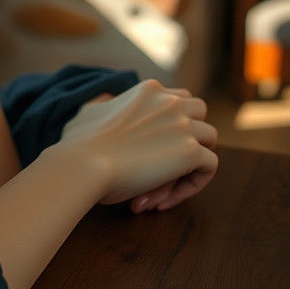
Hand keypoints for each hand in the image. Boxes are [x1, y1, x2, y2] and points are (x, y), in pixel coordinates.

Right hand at [61, 79, 216, 211]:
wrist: (83, 163)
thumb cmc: (80, 142)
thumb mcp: (89, 111)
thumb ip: (103, 103)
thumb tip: (106, 98)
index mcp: (147, 90)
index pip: (176, 97)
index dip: (172, 119)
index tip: (157, 143)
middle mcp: (169, 102)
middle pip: (199, 110)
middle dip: (191, 131)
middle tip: (171, 158)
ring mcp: (182, 125)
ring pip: (210, 138)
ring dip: (194, 159)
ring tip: (168, 183)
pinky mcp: (190, 152)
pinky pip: (209, 166)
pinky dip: (194, 184)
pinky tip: (164, 198)